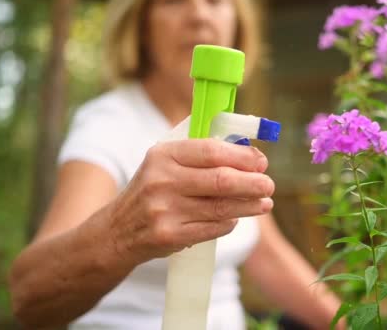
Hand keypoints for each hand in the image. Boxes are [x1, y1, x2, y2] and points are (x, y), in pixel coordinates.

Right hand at [106, 139, 274, 263]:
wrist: (116, 230)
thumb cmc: (153, 190)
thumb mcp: (165, 163)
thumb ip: (200, 154)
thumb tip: (247, 151)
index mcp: (163, 155)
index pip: (211, 151)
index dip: (242, 156)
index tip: (261, 161)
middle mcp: (161, 180)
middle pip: (221, 180)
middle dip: (253, 183)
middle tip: (269, 185)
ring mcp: (164, 210)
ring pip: (221, 207)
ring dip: (249, 205)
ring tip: (264, 203)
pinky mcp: (170, 236)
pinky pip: (213, 228)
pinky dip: (230, 223)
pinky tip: (237, 218)